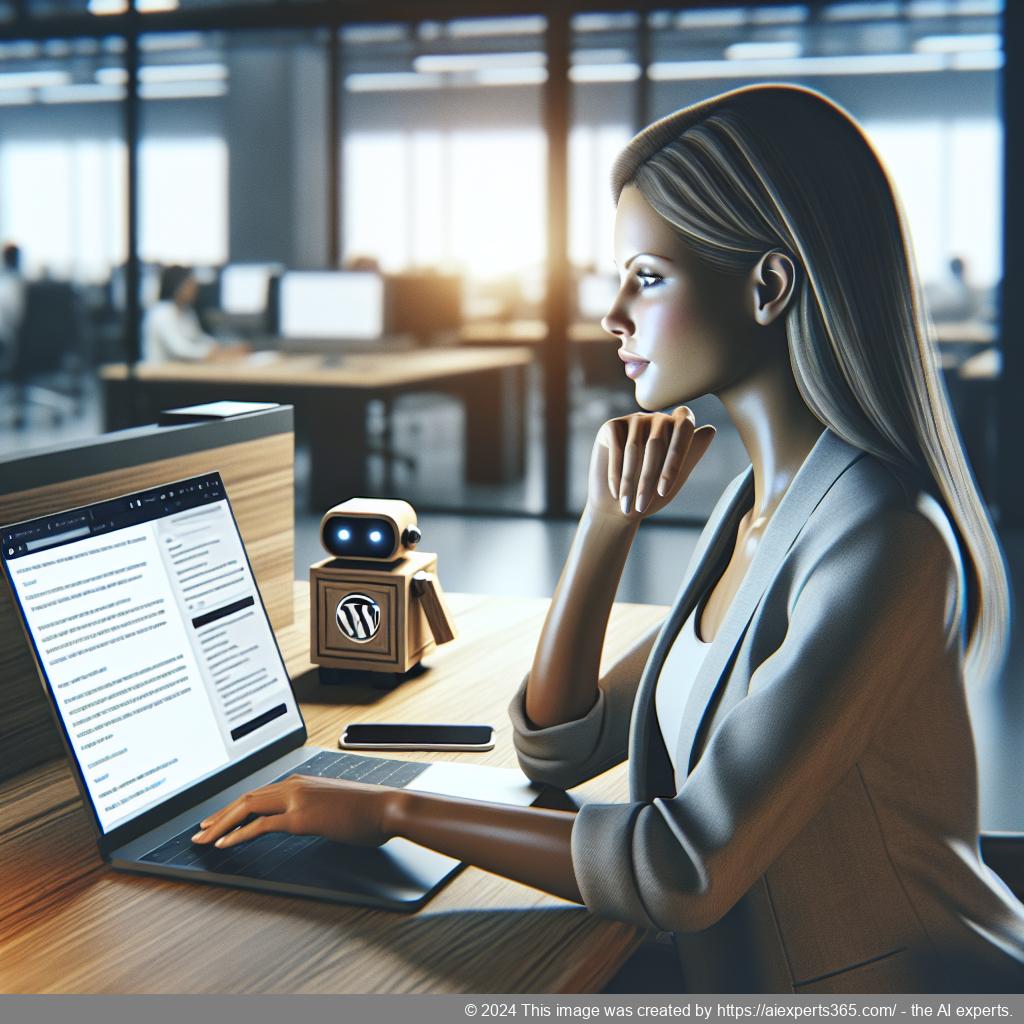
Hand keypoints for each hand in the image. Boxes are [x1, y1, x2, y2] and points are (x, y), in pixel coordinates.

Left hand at [190, 775, 394, 849]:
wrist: (386, 808)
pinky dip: (238, 834)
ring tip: (203, 840)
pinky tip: (224, 844)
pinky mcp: (300, 817)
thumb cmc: (368, 810)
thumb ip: (318, 808)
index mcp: (302, 782)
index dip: (235, 808)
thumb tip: (313, 820)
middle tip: (199, 832)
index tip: (218, 820)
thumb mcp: (336, 806)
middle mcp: (295, 785)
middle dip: (219, 816)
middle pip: (246, 798)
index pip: (260, 794)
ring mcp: (296, 799)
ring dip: (221, 824)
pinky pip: (260, 825)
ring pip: (246, 808)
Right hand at [588, 407, 714, 519]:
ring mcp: (635, 420)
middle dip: (648, 479)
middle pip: (656, 444)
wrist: (618, 507)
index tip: (664, 491)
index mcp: (679, 428)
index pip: (684, 430)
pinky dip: (616, 474)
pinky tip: (616, 492)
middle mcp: (658, 418)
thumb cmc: (651, 493)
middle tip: (642, 506)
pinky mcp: (613, 426)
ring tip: (627, 506)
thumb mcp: (675, 477)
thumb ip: (692, 454)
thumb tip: (711, 430)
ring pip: (634, 449)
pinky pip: (616, 448)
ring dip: (630, 481)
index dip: (674, 460)